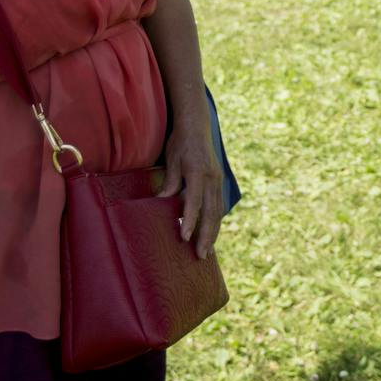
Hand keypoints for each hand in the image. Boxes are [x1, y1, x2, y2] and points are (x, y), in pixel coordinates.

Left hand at [156, 103, 223, 259]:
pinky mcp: (218, 181)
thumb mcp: (171, 160)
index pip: (194, 201)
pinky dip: (216, 222)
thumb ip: (170, 181)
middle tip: (201, 256)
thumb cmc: (180, 142)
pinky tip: (211, 235)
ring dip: (213, 232)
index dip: (189, 221)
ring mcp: (217, 179)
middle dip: (206, 235)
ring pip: (218, 211)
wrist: (197, 125)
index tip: (184, 238)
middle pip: (211, 211)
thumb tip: (162, 202)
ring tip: (207, 252)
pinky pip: (219, 205)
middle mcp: (211, 177)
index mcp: (198, 171)